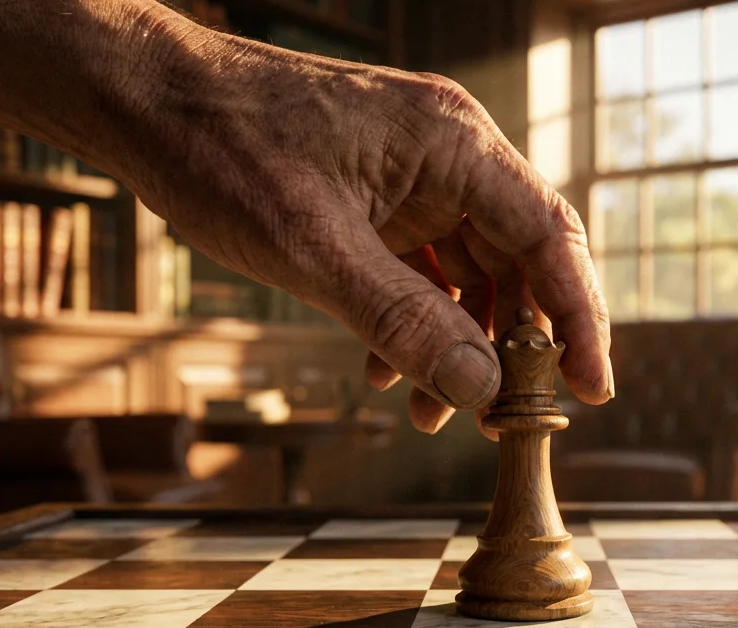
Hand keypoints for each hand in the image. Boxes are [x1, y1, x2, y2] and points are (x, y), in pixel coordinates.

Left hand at [126, 18, 614, 434]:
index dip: (580, 318)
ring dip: (459, 343)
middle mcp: (448, 154)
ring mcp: (414, 174)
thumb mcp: (313, 248)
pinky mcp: (380, 195)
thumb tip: (481, 387)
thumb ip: (402, 320)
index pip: (549, 237)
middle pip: (519, 259)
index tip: (592, 388)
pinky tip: (382, 367)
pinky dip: (416, 321)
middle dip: (513, 345)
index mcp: (453, 145)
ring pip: (471, 271)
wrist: (145, 99)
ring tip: (429, 410)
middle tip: (504, 418)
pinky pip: (424, 267)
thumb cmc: (222, 148)